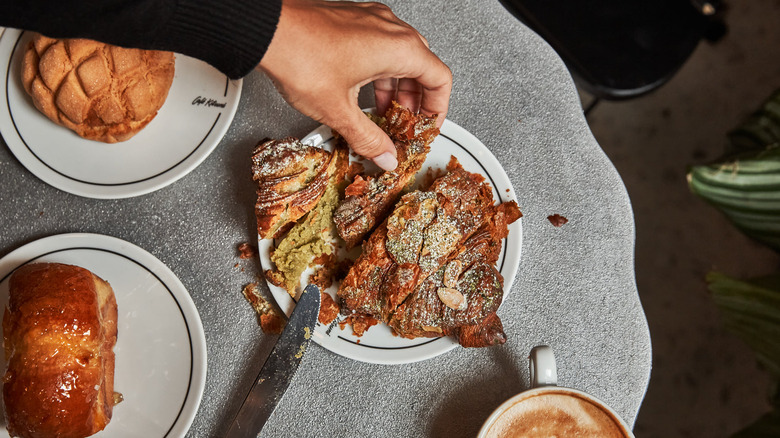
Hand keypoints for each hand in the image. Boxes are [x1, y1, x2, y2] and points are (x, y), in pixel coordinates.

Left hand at [258, 0, 451, 170]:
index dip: (438, 109)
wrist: (266, 29)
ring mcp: (371, 20)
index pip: (440, 79)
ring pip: (400, 55)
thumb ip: (368, 138)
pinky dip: (379, 71)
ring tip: (383, 112)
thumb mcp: (338, 111)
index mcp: (399, 48)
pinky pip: (380, 46)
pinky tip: (362, 91)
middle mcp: (390, 28)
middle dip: (415, 101)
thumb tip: (385, 155)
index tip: (427, 126)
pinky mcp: (353, 19)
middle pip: (422, 67)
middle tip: (405, 124)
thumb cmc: (300, 56)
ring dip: (396, 87)